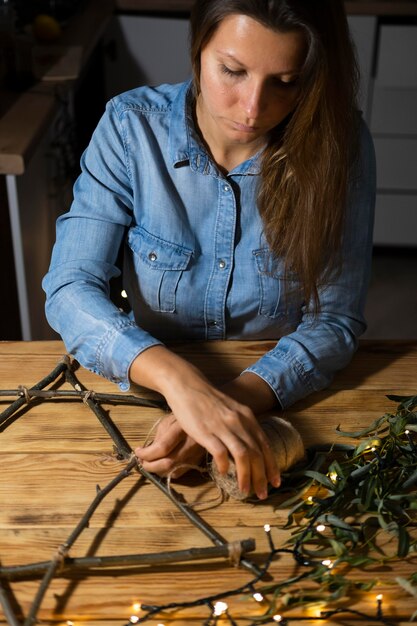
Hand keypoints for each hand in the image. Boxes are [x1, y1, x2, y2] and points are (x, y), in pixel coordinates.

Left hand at [135, 414, 204, 477]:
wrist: (205, 421)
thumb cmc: (182, 419)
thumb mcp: (168, 422)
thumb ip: (158, 438)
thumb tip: (147, 452)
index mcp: (182, 429)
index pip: (162, 447)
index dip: (146, 454)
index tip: (138, 452)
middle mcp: (191, 444)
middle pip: (167, 463)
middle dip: (150, 466)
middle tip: (142, 461)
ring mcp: (195, 455)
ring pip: (172, 472)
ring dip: (157, 471)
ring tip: (150, 463)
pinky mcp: (197, 462)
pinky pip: (179, 474)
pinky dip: (167, 472)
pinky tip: (161, 465)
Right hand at [163, 378, 279, 498]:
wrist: (187, 385)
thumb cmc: (208, 400)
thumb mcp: (232, 410)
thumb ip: (243, 426)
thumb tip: (251, 448)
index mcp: (247, 417)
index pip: (265, 445)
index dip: (271, 466)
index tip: (275, 482)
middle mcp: (239, 422)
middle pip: (257, 453)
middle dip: (262, 477)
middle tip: (262, 494)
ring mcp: (223, 426)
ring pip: (243, 455)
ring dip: (246, 476)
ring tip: (245, 491)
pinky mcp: (206, 432)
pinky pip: (221, 453)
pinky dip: (225, 466)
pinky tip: (224, 473)